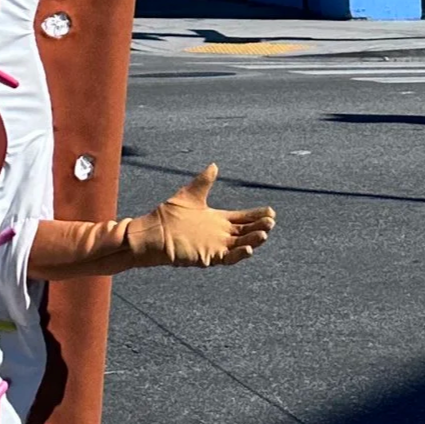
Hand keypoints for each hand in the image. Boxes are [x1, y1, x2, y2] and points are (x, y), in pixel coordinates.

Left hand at [147, 164, 274, 267]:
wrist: (152, 232)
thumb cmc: (169, 215)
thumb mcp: (190, 195)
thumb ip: (203, 182)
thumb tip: (214, 165)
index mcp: (218, 219)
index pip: (243, 218)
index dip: (257, 215)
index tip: (271, 211)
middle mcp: (220, 234)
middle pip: (246, 231)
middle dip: (260, 227)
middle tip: (271, 221)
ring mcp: (215, 246)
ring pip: (241, 245)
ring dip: (253, 240)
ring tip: (264, 233)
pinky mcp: (209, 257)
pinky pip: (228, 258)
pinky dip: (239, 254)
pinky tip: (248, 248)